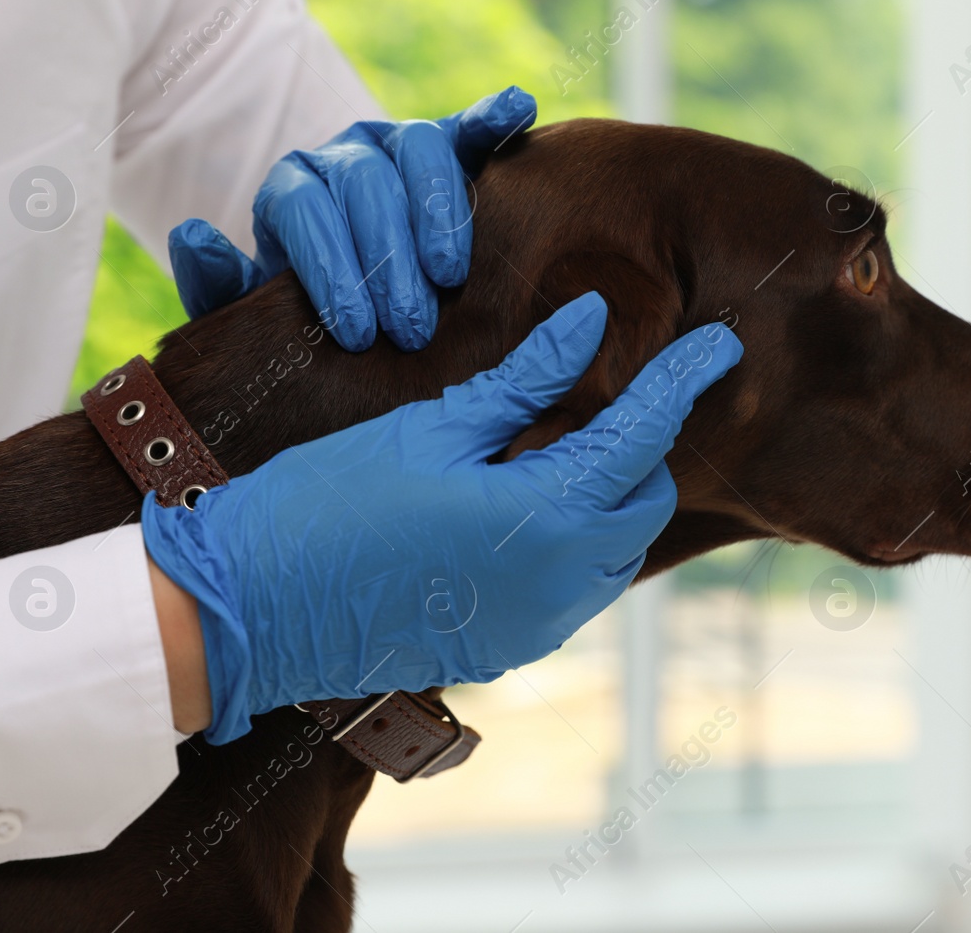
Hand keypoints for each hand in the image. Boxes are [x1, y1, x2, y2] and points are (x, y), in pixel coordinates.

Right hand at [140, 293, 743, 743]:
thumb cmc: (328, 504)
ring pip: (619, 550)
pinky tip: (525, 501)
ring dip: (610, 497)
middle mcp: (560, 583)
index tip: (720, 342)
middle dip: (645, 446)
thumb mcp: (432, 428)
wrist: (251, 612)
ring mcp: (539, 625)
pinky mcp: (512, 647)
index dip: (684, 380)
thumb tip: (592, 323)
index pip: (644, 435)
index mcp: (544, 517)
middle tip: (610, 395)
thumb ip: (524, 381)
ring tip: (559, 445)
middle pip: (645, 500)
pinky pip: (578, 587)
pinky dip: (575, 540)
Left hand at [168, 86, 535, 351]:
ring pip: (418, 151)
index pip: (304, 209)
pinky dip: (493, 114)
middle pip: (364, 184)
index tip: (354, 333)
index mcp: (292, 188)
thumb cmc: (307, 312)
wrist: (358, 300)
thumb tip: (193, 233)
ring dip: (438, 213)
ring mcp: (398, 144)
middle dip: (387, 260)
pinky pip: (470, 125)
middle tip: (409, 328)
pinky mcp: (450, 144)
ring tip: (451, 277)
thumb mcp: (255, 310)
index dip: (328, 269)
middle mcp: (344, 154)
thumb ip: (219, 284)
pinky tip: (518, 114)